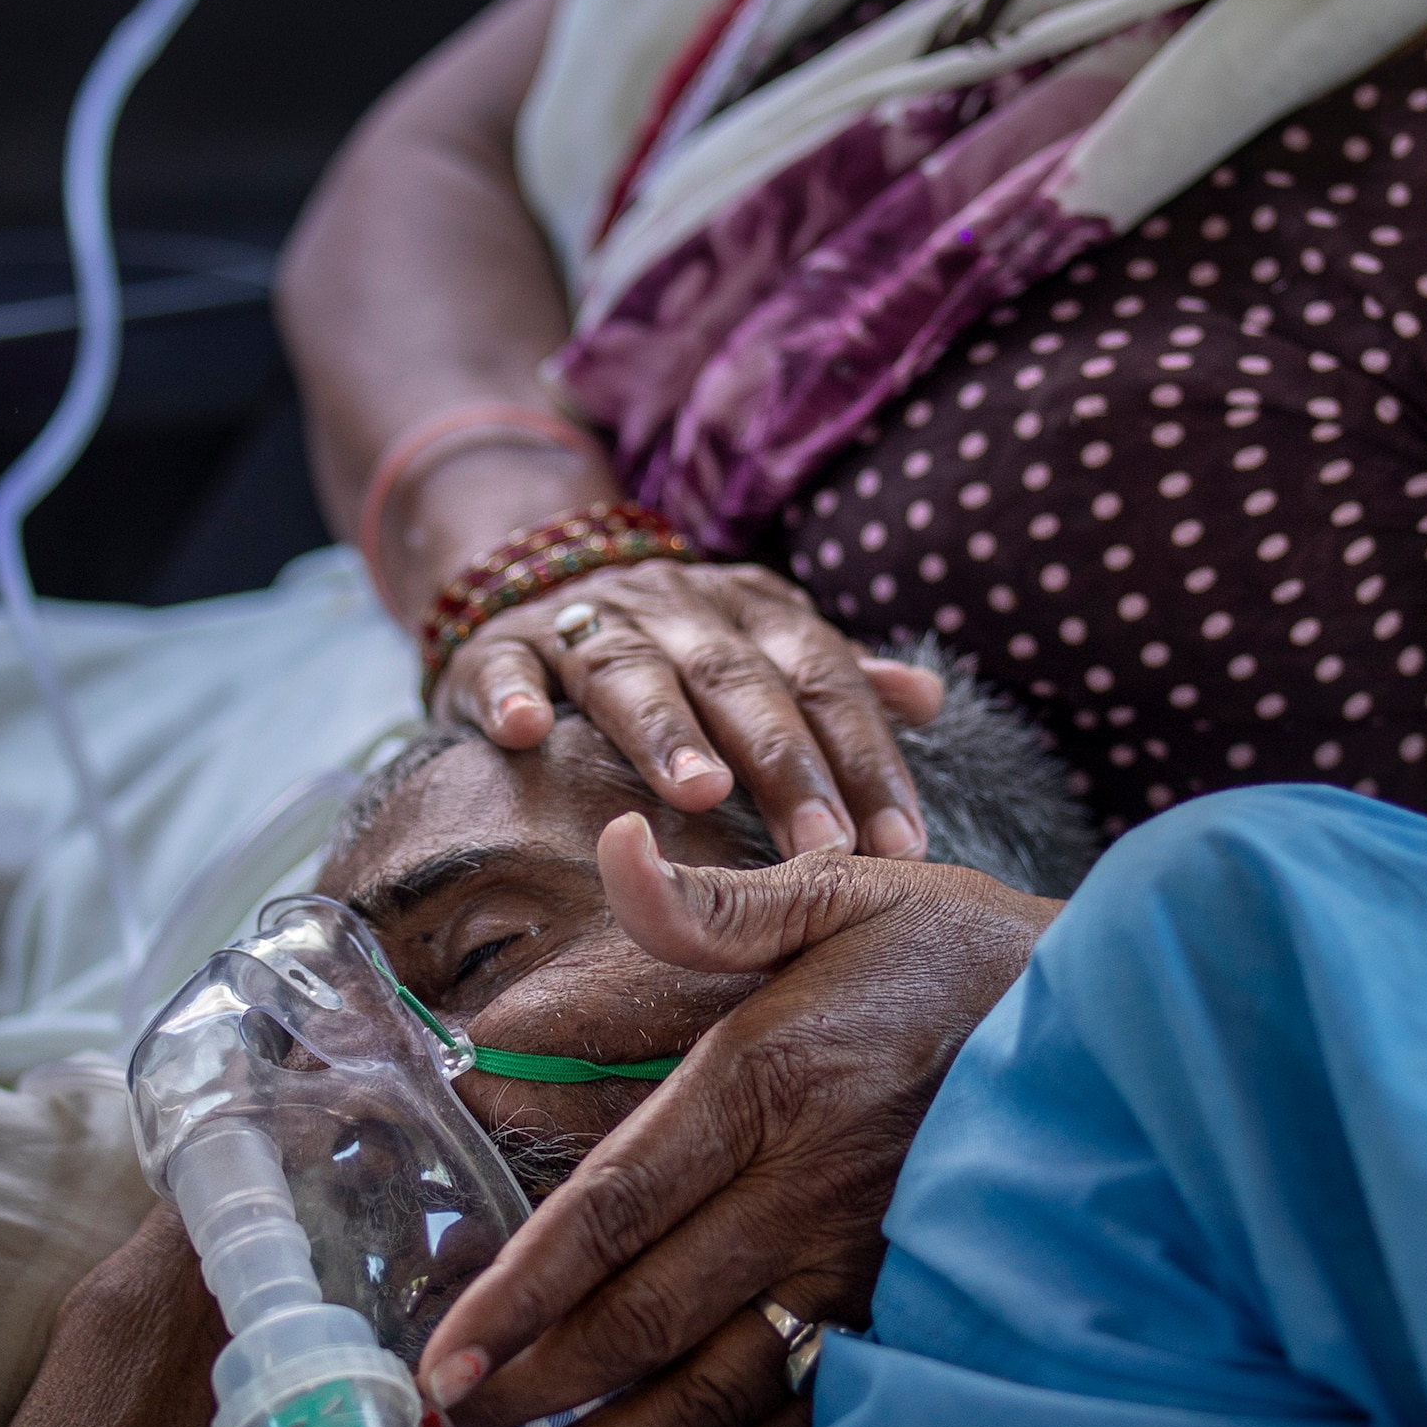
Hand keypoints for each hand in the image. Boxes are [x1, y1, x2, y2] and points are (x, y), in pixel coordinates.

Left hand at [421, 819, 1053, 1426]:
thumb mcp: (842, 896)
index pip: (613, 1206)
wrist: (1123, 1031)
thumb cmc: (963, 957)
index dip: (521, 1292)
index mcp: (766, 1082)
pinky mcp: (914, 1314)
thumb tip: (615, 850)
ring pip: (714, 1389)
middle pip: (645, 1318)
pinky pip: (806, 1414)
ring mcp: (866, 1268)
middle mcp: (807, 1190)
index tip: (443, 1356)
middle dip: (533, 1393)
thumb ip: (712, 904)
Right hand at [441, 557, 949, 861]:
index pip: (823, 680)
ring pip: (630, 671)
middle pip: (737, 681)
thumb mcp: (760, 648)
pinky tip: (524, 732)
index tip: (902, 843)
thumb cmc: (673, 648)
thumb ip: (835, 679)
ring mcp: (583, 623)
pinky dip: (512, 694)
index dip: (865, 757)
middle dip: (784, 762)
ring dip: (666, 729)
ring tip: (701, 793)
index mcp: (750, 612)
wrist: (536, 583)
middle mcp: (674, 608)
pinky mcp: (497, 649)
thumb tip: (930, 698)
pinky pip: (503, 666)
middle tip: (823, 844)